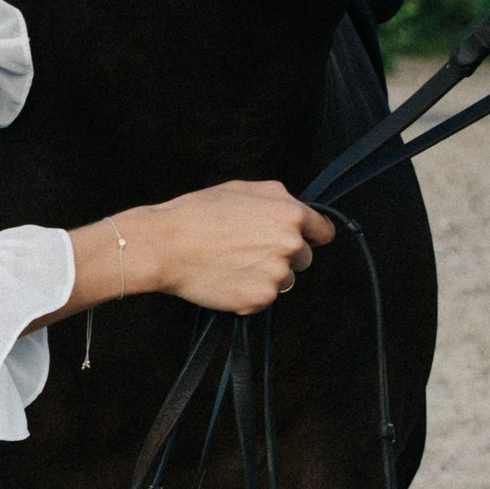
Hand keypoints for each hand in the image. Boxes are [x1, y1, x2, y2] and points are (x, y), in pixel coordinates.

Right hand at [145, 182, 333, 315]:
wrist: (166, 246)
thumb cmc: (199, 213)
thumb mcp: (242, 188)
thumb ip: (278, 198)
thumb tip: (298, 209)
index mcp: (289, 214)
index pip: (323, 231)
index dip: (312, 234)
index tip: (304, 240)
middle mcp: (289, 245)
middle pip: (305, 258)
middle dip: (284, 255)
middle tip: (250, 249)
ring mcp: (276, 275)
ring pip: (285, 280)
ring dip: (267, 275)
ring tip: (234, 262)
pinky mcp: (259, 300)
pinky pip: (264, 298)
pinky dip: (249, 292)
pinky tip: (226, 277)